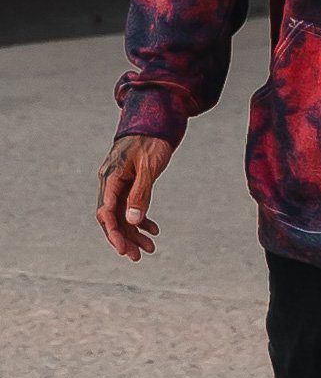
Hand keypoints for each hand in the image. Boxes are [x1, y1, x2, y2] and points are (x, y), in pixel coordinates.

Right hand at [96, 134, 172, 260]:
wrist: (156, 120)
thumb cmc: (152, 141)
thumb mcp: (149, 167)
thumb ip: (141, 193)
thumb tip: (133, 221)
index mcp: (111, 177)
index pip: (106, 211)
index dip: (113, 232)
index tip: (123, 249)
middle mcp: (111, 182)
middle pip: (112, 217)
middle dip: (124, 238)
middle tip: (137, 257)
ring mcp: (119, 183)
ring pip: (122, 214)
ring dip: (134, 232)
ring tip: (150, 248)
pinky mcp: (129, 183)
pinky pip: (130, 206)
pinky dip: (141, 219)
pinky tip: (154, 230)